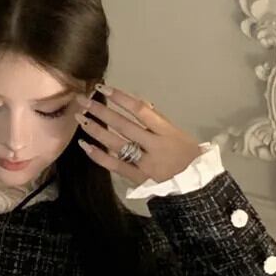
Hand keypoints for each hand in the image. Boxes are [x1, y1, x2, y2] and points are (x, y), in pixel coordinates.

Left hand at [73, 86, 202, 182]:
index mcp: (167, 132)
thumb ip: (159, 121)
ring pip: (115, 144)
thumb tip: (140, 104)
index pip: (141, 110)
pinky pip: (114, 165)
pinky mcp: (136, 178)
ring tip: (80, 117)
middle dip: (101, 111)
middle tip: (83, 99)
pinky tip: (84, 145)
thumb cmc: (188, 156)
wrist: (195, 187)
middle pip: (123, 125)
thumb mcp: (180, 134)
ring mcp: (144, 163)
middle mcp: (154, 146)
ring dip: (95, 130)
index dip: (121, 98)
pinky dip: (98, 155)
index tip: (104, 88)